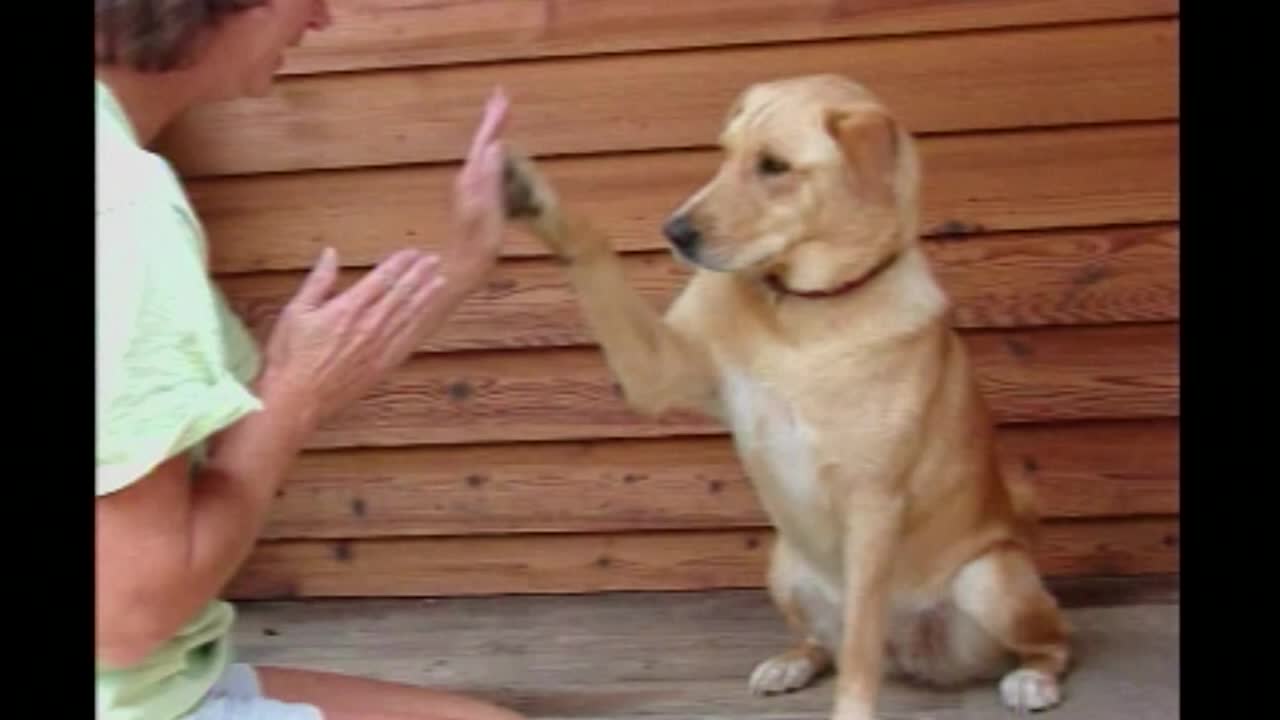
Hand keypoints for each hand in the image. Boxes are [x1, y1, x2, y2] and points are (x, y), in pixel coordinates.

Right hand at [258, 246, 445, 427]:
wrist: (297, 399)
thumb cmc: (291, 355)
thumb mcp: (296, 311)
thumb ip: (318, 281)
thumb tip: (331, 253)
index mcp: (349, 308)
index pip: (382, 279)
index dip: (400, 263)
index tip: (413, 253)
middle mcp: (369, 326)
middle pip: (401, 294)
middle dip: (419, 275)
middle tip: (434, 261)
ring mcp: (379, 348)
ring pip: (408, 316)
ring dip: (425, 298)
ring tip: (439, 282)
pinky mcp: (381, 367)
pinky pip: (405, 342)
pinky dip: (418, 327)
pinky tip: (426, 318)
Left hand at [443, 87, 509, 286]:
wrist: (459, 270)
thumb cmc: (477, 248)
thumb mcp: (488, 213)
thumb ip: (490, 179)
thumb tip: (495, 145)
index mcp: (472, 179)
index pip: (484, 141)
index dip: (494, 119)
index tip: (502, 96)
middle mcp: (468, 180)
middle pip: (481, 143)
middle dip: (492, 120)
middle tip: (501, 97)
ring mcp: (469, 190)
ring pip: (482, 152)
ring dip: (491, 133)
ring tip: (501, 116)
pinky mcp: (474, 199)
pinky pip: (485, 165)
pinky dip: (492, 151)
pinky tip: (498, 152)